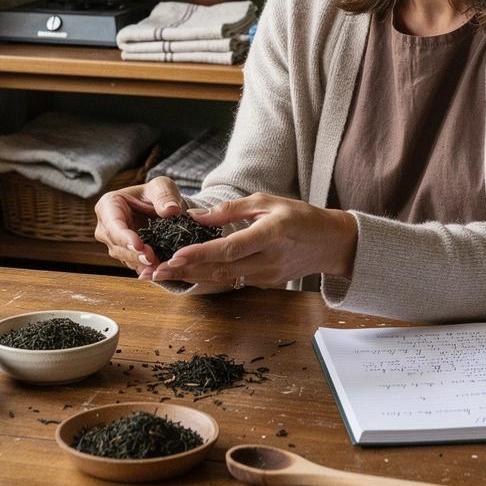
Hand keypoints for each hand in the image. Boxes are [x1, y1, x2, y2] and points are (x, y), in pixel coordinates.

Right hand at [94, 176, 187, 277]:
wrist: (161, 207)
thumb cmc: (157, 193)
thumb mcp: (162, 186)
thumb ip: (165, 195)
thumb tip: (171, 210)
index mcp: (108, 205)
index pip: (114, 224)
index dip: (125, 237)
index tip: (139, 245)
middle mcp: (106, 226)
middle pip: (117, 244)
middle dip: (134, 254)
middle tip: (152, 260)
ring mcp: (114, 242)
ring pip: (124, 257)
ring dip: (140, 263)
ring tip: (157, 267)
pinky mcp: (124, 254)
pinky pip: (133, 263)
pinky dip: (145, 268)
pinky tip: (157, 271)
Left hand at [150, 193, 357, 288]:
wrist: (331, 244)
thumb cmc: (300, 216)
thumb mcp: (268, 201)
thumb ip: (231, 209)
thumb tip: (197, 216)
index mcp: (271, 234)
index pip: (231, 248)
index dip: (202, 253)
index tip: (176, 255)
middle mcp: (269, 260)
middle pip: (221, 269)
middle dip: (186, 270)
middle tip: (154, 271)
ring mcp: (268, 276)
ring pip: (223, 279)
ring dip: (192, 276)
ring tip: (163, 274)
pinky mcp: (266, 283)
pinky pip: (233, 281)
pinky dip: (209, 277)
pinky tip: (188, 273)